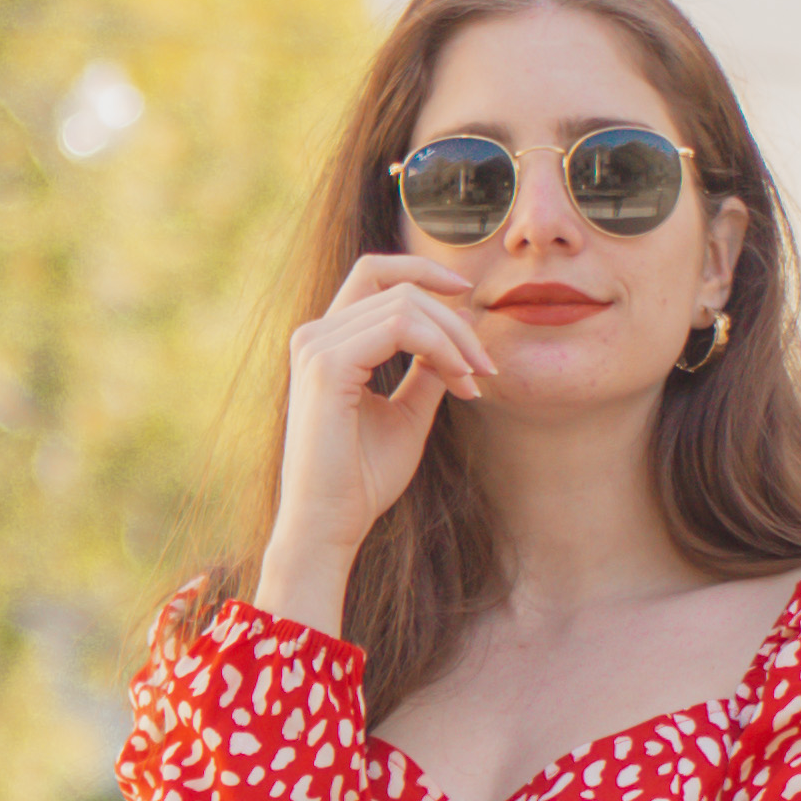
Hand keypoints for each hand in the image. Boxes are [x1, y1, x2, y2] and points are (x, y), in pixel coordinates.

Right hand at [258, 250, 493, 625]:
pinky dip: (441, 348)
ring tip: (474, 381)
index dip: (424, 274)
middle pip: (399, 287)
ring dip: (454, 339)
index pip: (374, 274)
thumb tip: (461, 327)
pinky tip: (459, 383)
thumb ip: (427, 370)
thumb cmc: (362, 481)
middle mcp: (315, 335)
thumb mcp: (407, 415)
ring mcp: (317, 346)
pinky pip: (400, 328)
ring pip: (404, 304)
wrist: (329, 526)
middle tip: (486, 366)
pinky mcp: (327, 365)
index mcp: (327, 342)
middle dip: (454, 321)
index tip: (469, 299)